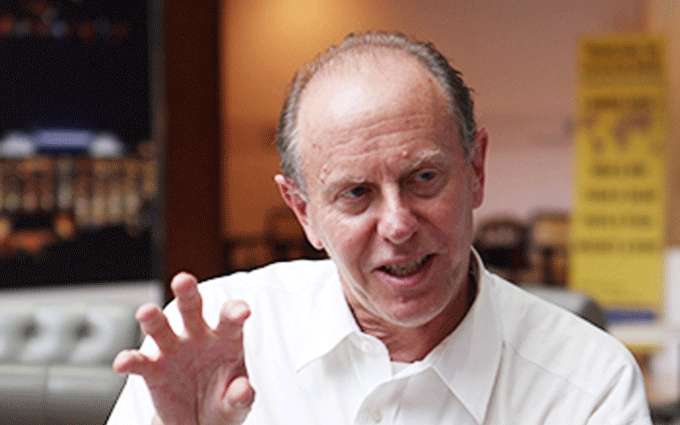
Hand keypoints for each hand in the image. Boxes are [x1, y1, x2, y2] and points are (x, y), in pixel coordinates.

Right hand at [113, 272, 254, 424]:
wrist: (199, 422)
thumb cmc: (224, 402)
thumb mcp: (238, 404)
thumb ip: (241, 396)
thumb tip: (242, 390)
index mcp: (225, 338)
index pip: (230, 318)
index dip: (235, 311)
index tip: (242, 311)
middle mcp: (197, 336)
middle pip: (191, 308)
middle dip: (187, 293)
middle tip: (183, 280)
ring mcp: (173, 350)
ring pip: (160, 327)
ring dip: (152, 318)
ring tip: (146, 313)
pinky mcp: (154, 370)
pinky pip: (139, 363)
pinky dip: (130, 361)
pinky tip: (124, 363)